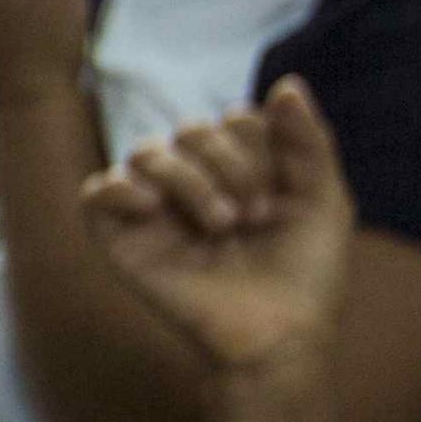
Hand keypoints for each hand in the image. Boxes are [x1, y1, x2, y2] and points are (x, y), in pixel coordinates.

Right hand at [80, 79, 358, 377]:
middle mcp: (193, 183)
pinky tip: (153, 210)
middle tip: (250, 218)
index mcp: (237, 169)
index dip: (258, 148)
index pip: (233, 120)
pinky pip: (96, 192)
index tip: (278, 199)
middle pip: (191, 129)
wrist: (278, 338)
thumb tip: (286, 84)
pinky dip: (121, 190)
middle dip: (229, 165)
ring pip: (146, 151)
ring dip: (189, 180)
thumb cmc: (305, 276)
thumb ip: (308, 141)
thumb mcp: (324, 199)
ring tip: (219, 226)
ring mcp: (155, 211)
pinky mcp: (122, 241)